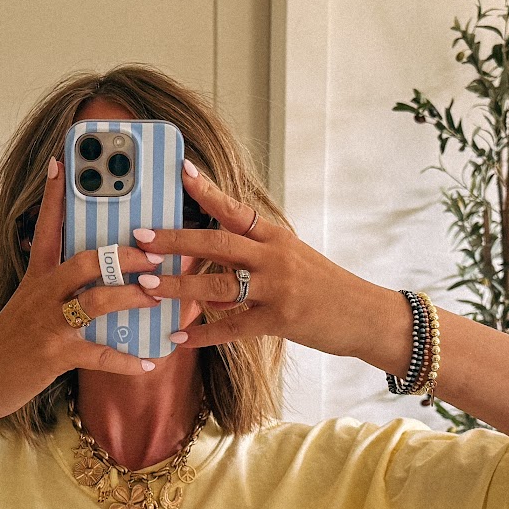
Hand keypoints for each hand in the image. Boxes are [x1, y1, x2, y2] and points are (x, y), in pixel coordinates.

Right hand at [0, 156, 164, 427]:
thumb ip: (56, 286)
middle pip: (86, 260)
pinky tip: (148, 361)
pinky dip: (127, 360)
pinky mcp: (56, 354)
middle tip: (155, 253)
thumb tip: (94, 274)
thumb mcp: (28, 304)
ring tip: (157, 297)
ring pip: (97, 301)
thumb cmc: (9, 342)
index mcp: (37, 277)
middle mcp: (43, 293)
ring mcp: (50, 323)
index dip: (55, 195)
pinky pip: (99, 354)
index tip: (62, 162)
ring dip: (133, 297)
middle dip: (125, 255)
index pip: (46, 227)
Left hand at [143, 163, 392, 363]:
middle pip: (217, 243)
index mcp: (276, 237)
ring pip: (219, 285)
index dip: (207, 191)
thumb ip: (250, 271)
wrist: (366, 315)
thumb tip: (212, 291)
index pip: (236, 209)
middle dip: (175, 241)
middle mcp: (274, 256)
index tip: (181, 171)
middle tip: (141, 238)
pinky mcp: (280, 319)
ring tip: (148, 287)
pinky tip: (179, 338)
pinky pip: (234, 327)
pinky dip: (204, 335)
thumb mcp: (291, 265)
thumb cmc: (326, 289)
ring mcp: (277, 288)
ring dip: (180, 286)